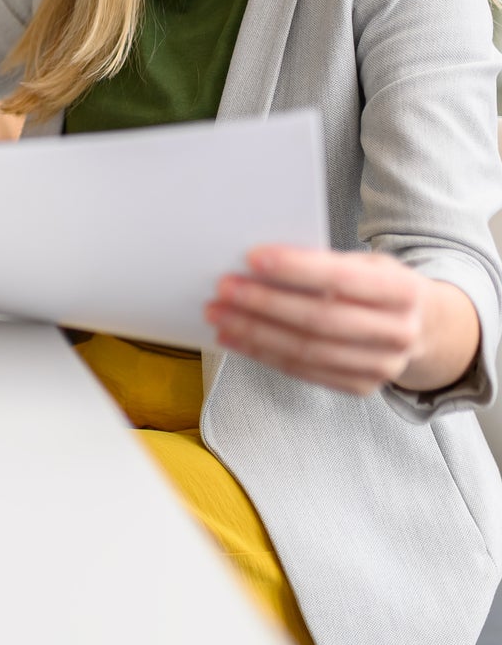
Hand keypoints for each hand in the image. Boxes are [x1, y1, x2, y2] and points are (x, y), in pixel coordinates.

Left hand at [206, 245, 479, 395]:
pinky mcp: (361, 386)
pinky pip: (303, 371)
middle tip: (224, 288)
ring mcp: (383, 366)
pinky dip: (262, 353)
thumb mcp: (368, 263)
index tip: (252, 257)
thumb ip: (326, 263)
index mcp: (404, 290)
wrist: (425, 327)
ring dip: (254, 331)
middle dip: (264, 303)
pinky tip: (234, 337)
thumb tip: (259, 262)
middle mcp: (398, 332)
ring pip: (306, 351)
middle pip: (319, 320)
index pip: (341, 279)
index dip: (295, 269)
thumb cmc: (380, 286)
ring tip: (219, 313)